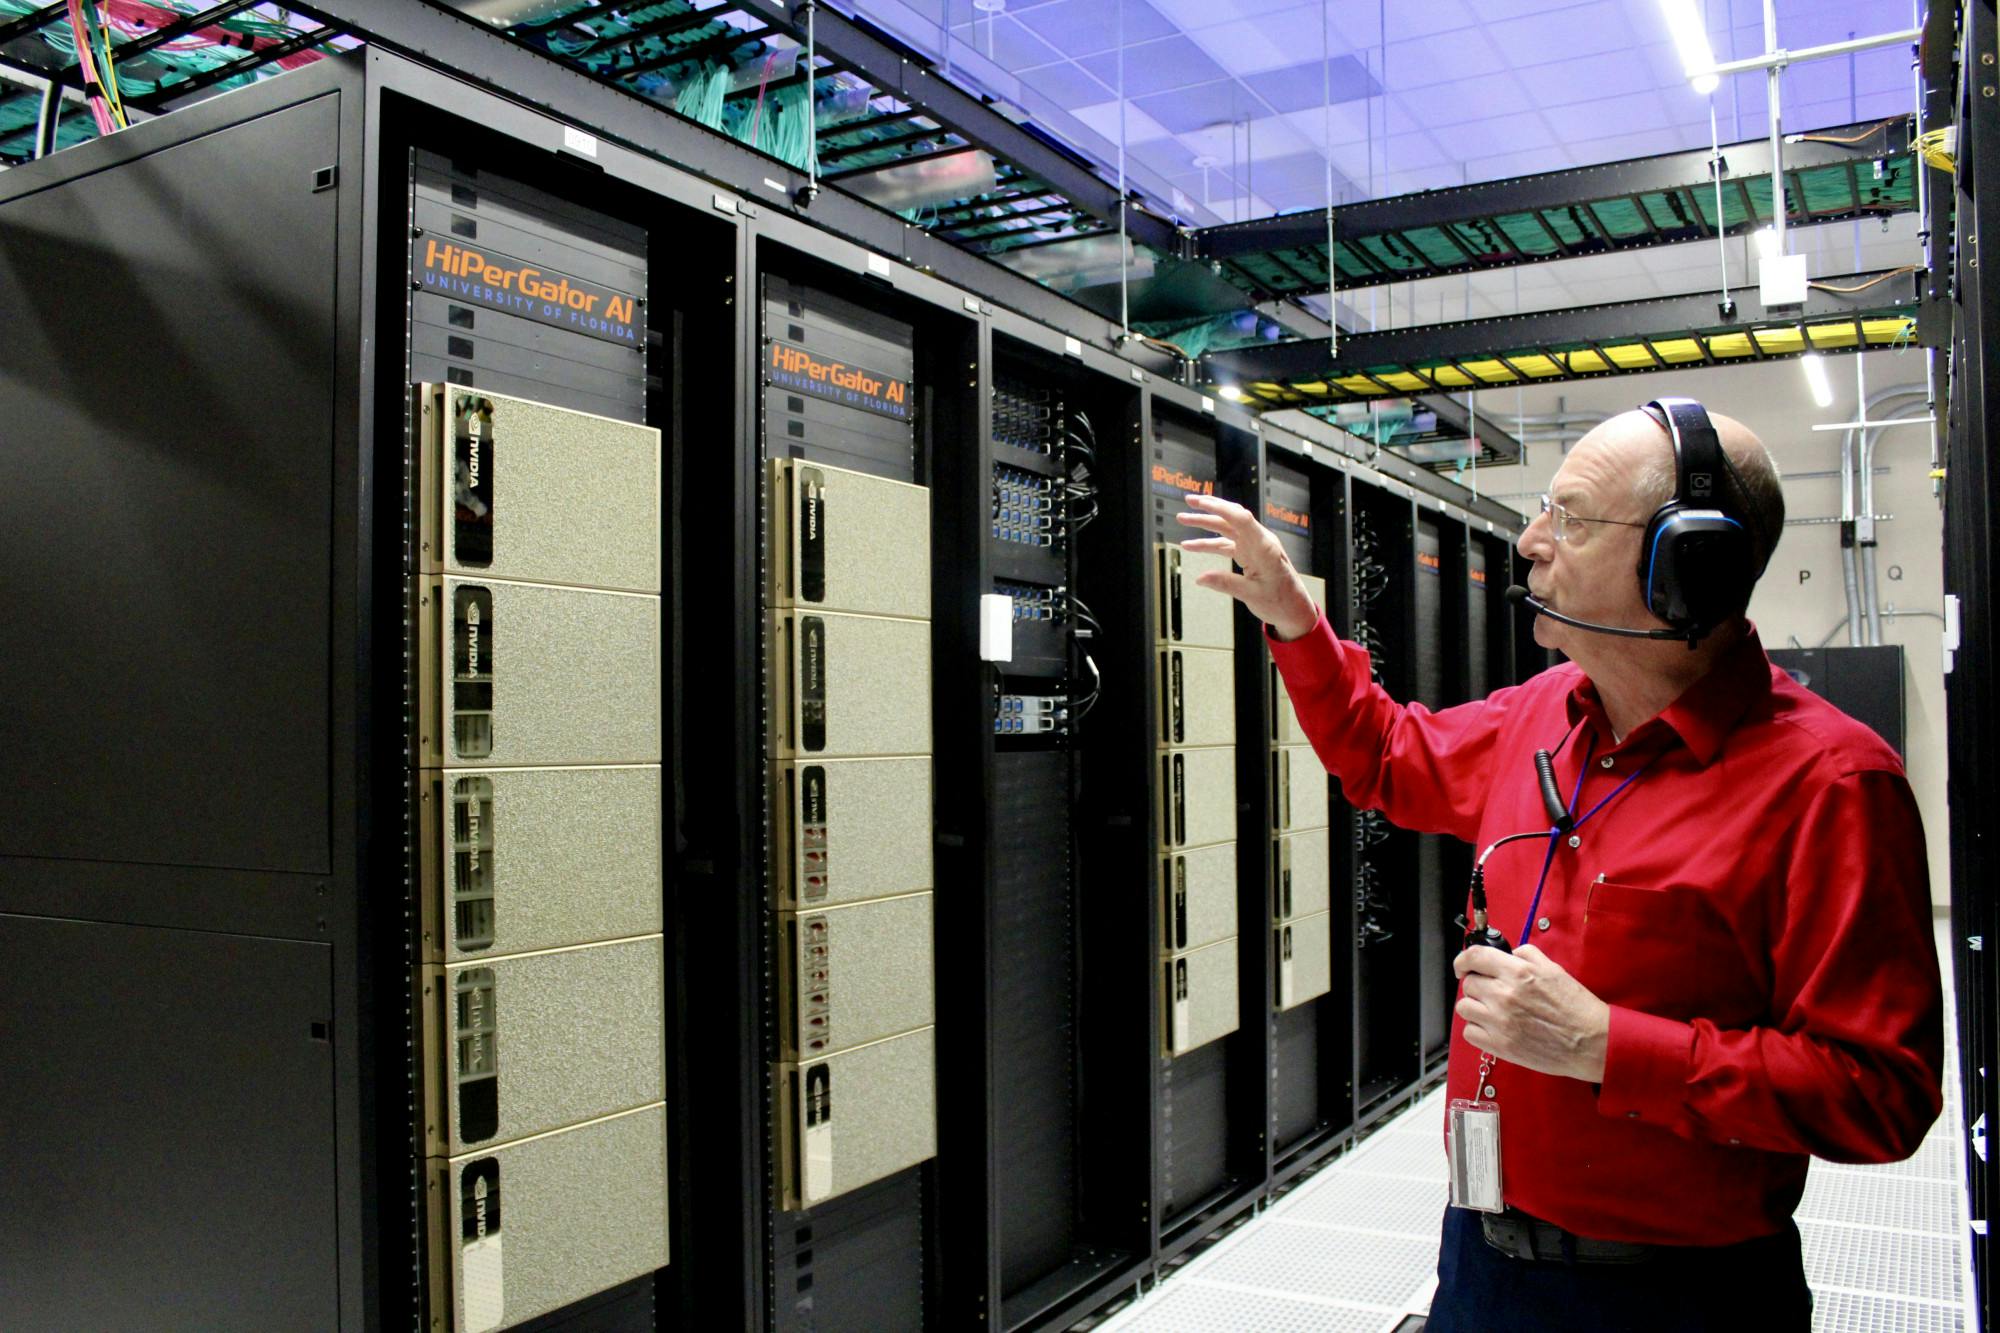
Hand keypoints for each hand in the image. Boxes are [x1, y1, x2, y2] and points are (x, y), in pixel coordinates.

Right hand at [1174, 493, 1317, 640]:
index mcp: (1264, 548)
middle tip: (1189, 501)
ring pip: (1227, 529)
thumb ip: (1225, 584)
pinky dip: (1210, 544)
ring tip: (1183, 519)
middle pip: (1232, 517)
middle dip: (1210, 507)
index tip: (1201, 503)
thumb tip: (1200, 578)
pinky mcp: (1250, 554)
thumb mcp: (1252, 596)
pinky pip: (1226, 544)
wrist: (1295, 610)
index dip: (1221, 508)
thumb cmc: (1280, 602)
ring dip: (1205, 523)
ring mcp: (1254, 546)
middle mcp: (1260, 542)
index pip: (1242, 520)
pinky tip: (1192, 545)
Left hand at [1454, 944, 1610, 1082]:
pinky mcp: (1499, 1046)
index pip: (1475, 957)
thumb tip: (1507, 955)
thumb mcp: (1554, 969)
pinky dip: (1478, 1030)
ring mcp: (1499, 1022)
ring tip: (1492, 1011)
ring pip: (1464, 1007)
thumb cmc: (1576, 1006)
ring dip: (1475, 1007)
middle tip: (1493, 993)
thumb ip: (1526, 956)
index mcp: (1518, 972)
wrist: (1591, 1042)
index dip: (1463, 960)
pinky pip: (1469, 1033)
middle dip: (1478, 985)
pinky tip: (1493, 1028)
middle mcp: (1504, 995)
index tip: (1463, 966)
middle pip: (1469, 984)